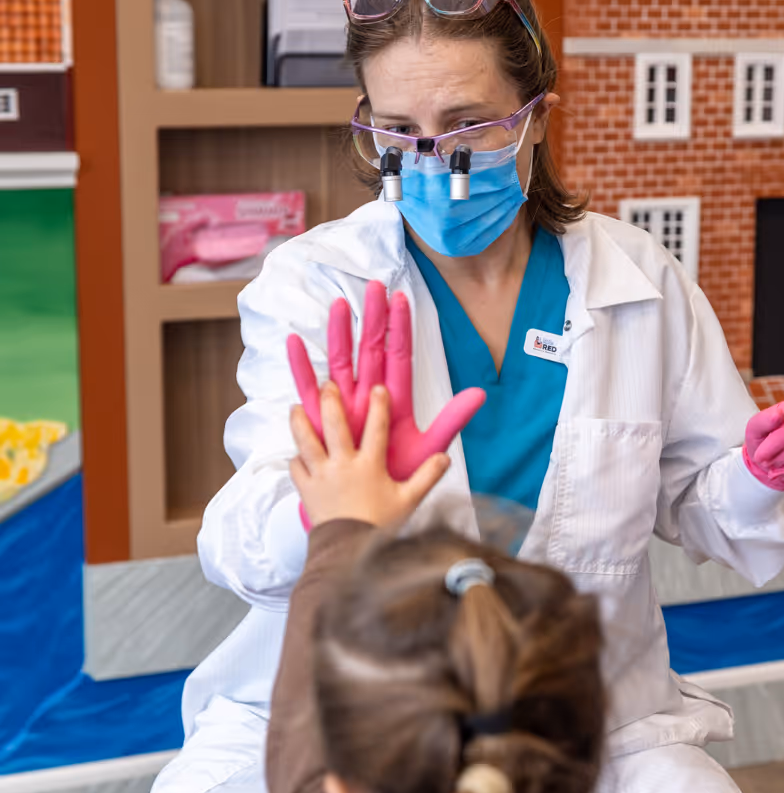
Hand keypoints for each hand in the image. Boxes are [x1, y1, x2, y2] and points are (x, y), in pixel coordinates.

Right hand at [286, 281, 485, 477]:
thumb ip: (451, 420)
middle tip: (374, 286)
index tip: (402, 298)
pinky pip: (307, 388)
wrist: (369, 507)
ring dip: (339, 334)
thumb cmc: (396, 475)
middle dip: (372, 319)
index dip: (401, 329)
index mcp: (394, 400)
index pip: (399, 356)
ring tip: (340, 305)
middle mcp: (367, 395)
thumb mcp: (428, 448)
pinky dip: (300, 366)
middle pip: (370, 349)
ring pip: (340, 361)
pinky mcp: (320, 419)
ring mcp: (343, 404)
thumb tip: (480, 394)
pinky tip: (294, 342)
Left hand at [289, 382, 449, 529]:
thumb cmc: (380, 527)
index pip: (376, 428)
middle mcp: (343, 466)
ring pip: (306, 441)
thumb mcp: (408, 502)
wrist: (349, 554)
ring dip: (300, 422)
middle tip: (329, 385)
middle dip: (331, 401)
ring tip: (296, 407)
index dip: (379, 405)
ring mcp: (322, 477)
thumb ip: (427, 477)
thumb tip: (445, 458)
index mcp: (370, 466)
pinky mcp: (307, 490)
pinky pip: (296, 469)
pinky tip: (297, 455)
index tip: (378, 387)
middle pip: (335, 425)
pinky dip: (296, 460)